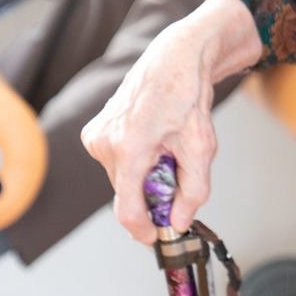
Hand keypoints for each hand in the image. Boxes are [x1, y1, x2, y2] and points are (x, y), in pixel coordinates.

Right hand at [83, 0, 263, 241]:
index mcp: (128, 149)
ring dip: (145, 175)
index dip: (144, 230)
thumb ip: (192, 192)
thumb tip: (178, 222)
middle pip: (128, 193)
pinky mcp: (94, 132)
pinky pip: (117, 162)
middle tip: (177, 170)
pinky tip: (153, 139)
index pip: (127, 210)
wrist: (173, 58)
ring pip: (123, 178)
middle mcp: (104, 143)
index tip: (157, 237)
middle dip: (152, 193)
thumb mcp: (201, 148)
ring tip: (166, 146)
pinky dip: (136, 160)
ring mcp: (96, 136)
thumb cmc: (187, 95)